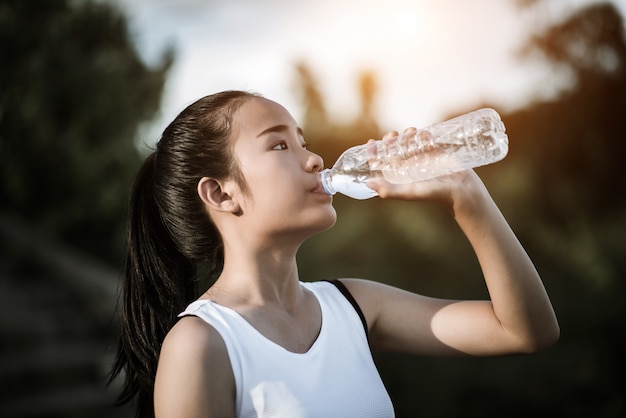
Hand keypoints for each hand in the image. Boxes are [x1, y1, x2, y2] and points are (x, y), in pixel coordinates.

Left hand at [364, 128, 488, 213]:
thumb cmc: (434, 195)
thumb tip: (367, 183)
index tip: (372, 142)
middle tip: (392, 134)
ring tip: (410, 131)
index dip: (374, 152)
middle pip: (393, 149)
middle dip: (390, 140)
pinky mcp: (435, 153)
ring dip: (406, 135)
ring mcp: (422, 159)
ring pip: (408, 143)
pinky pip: (425, 140)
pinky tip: (422, 132)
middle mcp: (408, 167)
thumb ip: (389, 191)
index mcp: (399, 176)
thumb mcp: (409, 192)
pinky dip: (422, 134)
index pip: (382, 162)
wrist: (461, 191)